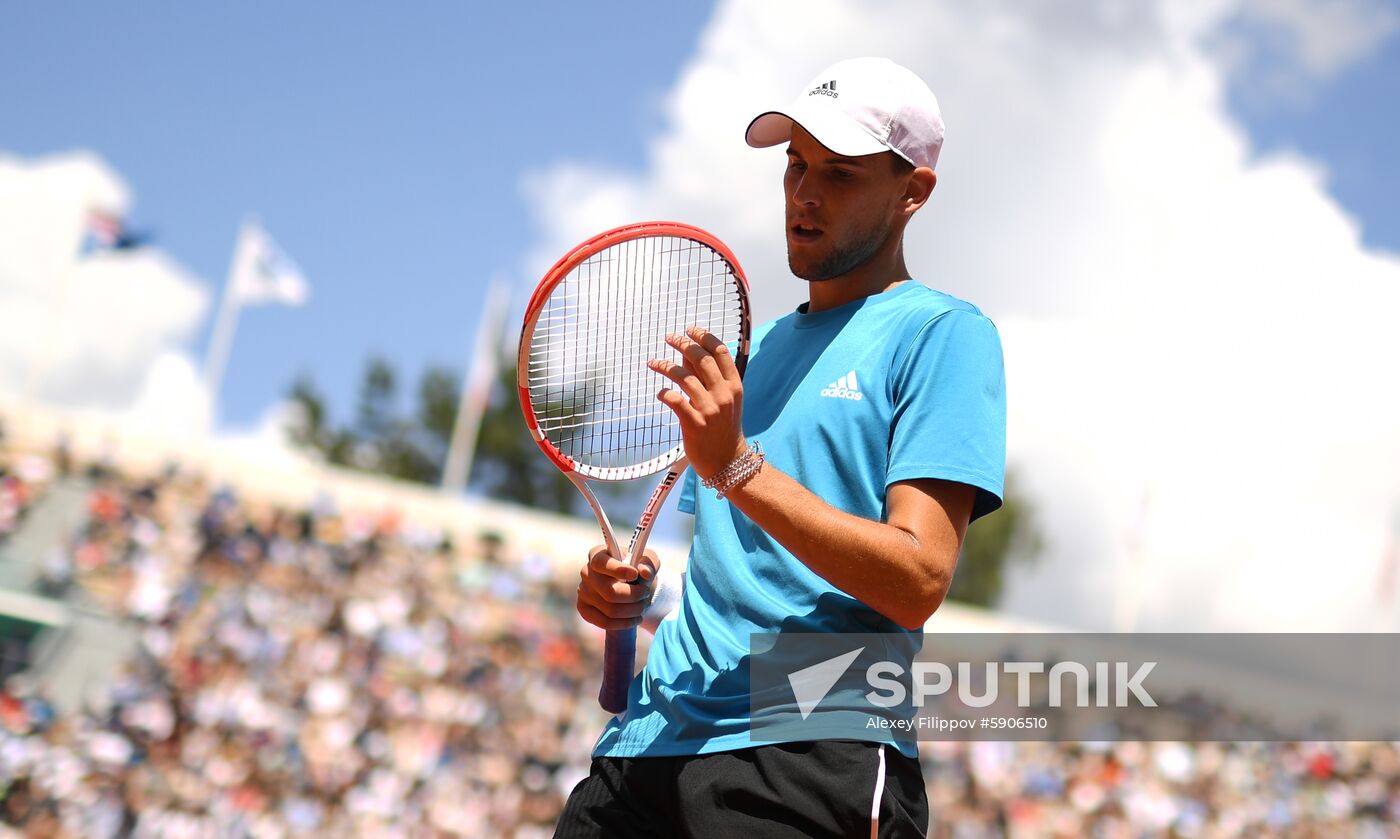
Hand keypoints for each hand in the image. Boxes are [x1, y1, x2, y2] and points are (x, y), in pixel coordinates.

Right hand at [576, 544, 658, 630]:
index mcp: (598, 554)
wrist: (629, 583)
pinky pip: (604, 622)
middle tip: (646, 594)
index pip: (602, 563)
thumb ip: (649, 563)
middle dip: (634, 596)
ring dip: (633, 610)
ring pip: (610, 610)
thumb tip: (645, 572)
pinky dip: (624, 623)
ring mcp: (583, 592)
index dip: (619, 570)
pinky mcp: (584, 609)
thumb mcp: (647, 560)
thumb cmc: (636, 567)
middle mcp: (586, 572)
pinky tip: (636, 618)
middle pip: (610, 592)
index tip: (635, 575)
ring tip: (643, 606)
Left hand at [649, 326, 746, 479]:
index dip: (704, 337)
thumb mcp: (723, 400)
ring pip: (684, 377)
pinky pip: (675, 401)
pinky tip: (660, 392)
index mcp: (734, 386)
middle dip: (683, 344)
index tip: (690, 330)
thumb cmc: (723, 429)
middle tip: (670, 338)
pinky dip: (664, 393)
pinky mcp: (695, 424)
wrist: (727, 463)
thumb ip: (707, 378)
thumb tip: (687, 355)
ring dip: (666, 366)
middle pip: (702, 359)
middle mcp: (724, 395)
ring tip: (653, 362)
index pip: (721, 352)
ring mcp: (710, 410)